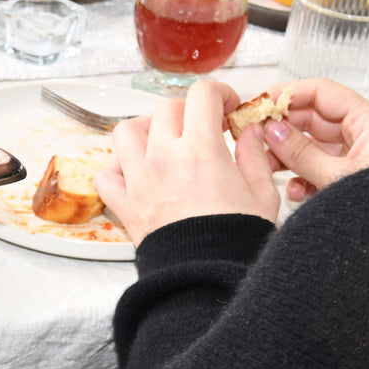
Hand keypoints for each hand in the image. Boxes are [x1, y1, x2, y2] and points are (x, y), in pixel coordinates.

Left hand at [95, 81, 280, 246]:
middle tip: (203, 127)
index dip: (218, 93)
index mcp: (200, 148)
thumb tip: (251, 133)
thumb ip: (255, 155)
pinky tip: (136, 173)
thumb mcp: (262, 192)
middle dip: (187, 111)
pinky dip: (116, 168)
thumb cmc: (234, 240)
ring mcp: (138, 179)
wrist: (207, 276)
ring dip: (144, 129)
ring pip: (125, 132)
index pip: (201, 94)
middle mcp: (163, 158)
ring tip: (164, 141)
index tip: (226, 107)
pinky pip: (105, 175)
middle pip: (165, 109)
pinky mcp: (123, 204)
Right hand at [258, 78, 368, 200]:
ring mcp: (353, 155)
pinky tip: (294, 191)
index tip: (260, 104)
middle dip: (281, 129)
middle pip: (311, 119)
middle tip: (252, 136)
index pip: (322, 93)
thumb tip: (272, 131)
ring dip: (286, 156)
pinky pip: (316, 168)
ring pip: (310, 145)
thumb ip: (301, 153)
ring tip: (265, 166)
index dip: (289, 94)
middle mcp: (361, 134)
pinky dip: (301, 178)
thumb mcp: (337, 176)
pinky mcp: (346, 176)